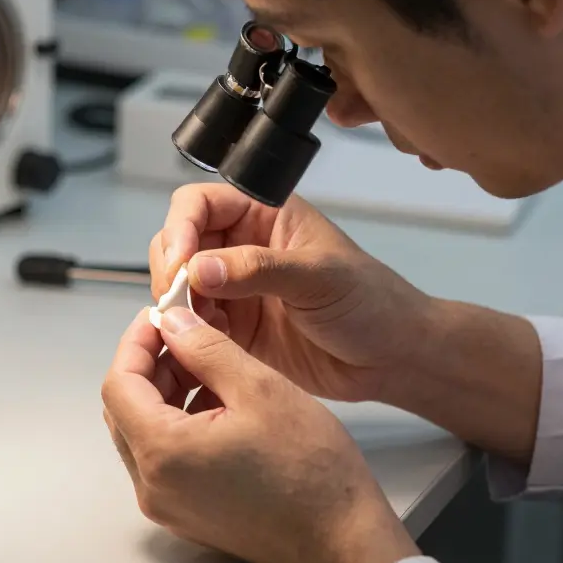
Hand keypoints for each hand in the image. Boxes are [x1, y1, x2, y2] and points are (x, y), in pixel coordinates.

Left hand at [101, 307, 418, 562]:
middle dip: (150, 364)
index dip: (136, 342)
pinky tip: (217, 401)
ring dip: (166, 391)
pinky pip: (165, 457)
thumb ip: (206, 348)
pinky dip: (179, 421)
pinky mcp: (187, 512)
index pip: (118, 384)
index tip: (160, 317)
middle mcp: (155, 486)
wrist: (344, 539)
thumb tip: (174, 323)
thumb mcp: (260, 388)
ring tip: (208, 364)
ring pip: (144, 431)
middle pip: (125, 409)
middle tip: (185, 335)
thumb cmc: (313, 476)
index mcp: (163, 454)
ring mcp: (169, 504)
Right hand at [149, 183, 435, 403]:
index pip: (200, 204)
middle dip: (171, 269)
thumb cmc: (372, 302)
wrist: (392, 358)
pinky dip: (186, 334)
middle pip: (178, 242)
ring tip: (193, 327)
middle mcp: (242, 247)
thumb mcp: (319, 276)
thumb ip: (258, 269)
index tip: (180, 261)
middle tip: (177, 300)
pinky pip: (191, 326)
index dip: (181, 227)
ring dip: (176, 306)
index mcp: (264, 216)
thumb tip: (199, 267)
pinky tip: (201, 346)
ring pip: (179, 287)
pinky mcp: (233, 330)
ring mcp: (234, 290)